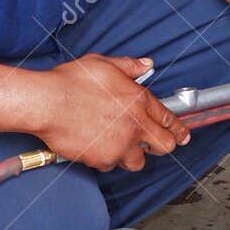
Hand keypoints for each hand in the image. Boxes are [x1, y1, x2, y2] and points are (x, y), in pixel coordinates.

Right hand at [35, 54, 188, 172]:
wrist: (47, 103)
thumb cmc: (70, 82)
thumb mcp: (103, 64)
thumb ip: (129, 66)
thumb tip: (146, 64)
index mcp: (139, 100)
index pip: (169, 119)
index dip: (178, 129)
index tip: (182, 135)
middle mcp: (135, 125)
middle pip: (165, 146)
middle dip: (162, 145)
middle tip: (154, 143)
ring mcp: (120, 145)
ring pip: (138, 161)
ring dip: (132, 155)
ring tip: (119, 144)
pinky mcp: (103, 159)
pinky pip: (111, 165)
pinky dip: (106, 159)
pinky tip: (97, 146)